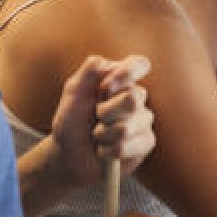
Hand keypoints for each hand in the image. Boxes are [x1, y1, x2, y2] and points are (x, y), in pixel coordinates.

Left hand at [50, 55, 154, 187]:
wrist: (70, 155)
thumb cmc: (72, 121)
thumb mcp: (73, 93)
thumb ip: (87, 73)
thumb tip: (102, 61)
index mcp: (120, 79)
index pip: (139, 65)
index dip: (126, 74)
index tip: (106, 87)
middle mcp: (135, 96)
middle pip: (133, 98)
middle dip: (105, 112)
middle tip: (95, 117)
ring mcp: (143, 120)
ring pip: (127, 127)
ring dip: (103, 135)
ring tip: (97, 136)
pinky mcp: (146, 142)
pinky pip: (129, 146)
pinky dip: (108, 151)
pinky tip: (104, 151)